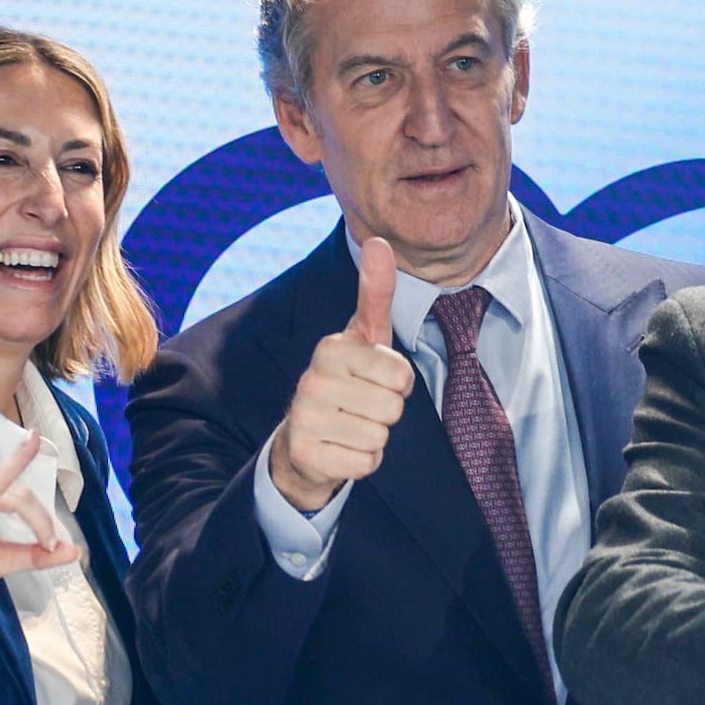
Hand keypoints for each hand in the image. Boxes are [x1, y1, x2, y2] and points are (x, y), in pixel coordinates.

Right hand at [262, 238, 417, 512]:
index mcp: (330, 348)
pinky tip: (341, 449)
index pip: (400, 375)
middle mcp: (311, 380)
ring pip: (379, 437)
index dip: (398, 384)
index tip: (373, 380)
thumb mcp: (363, 337)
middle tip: (361, 407)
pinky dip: (362, 462)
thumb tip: (380, 241)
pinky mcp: (305, 454)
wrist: (304, 440)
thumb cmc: (346, 382)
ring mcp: (304, 418)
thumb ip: (376, 292)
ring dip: (374, 438)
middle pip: (393, 408)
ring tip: (350, 426)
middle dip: (387, 413)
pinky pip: (365, 464)